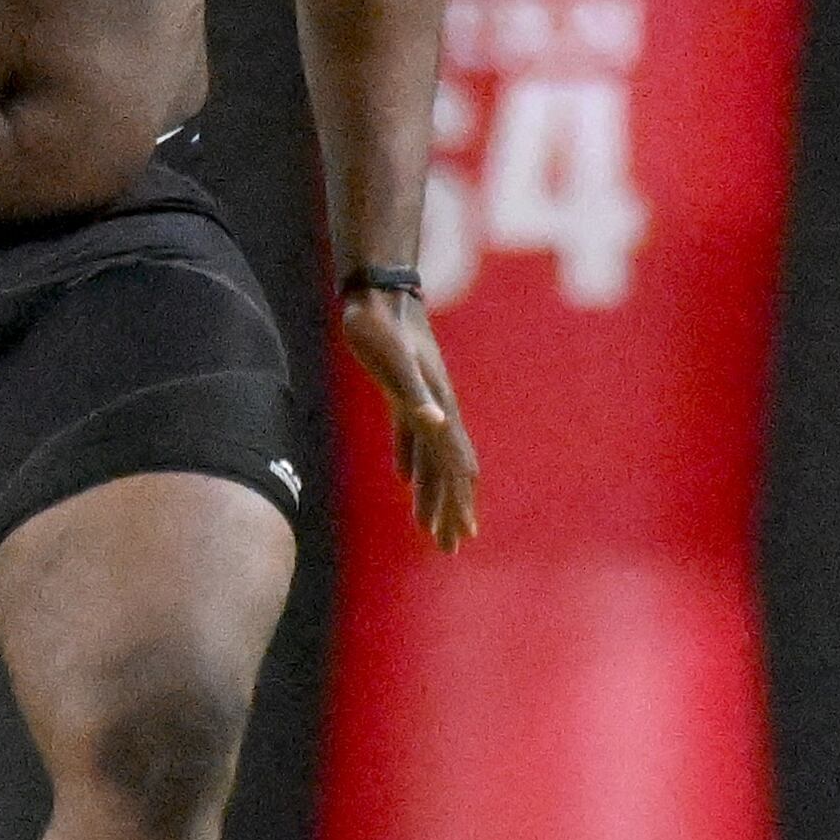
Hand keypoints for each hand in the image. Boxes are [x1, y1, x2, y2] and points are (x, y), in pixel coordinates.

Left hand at [338, 288, 477, 551]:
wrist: (378, 293)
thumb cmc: (381, 329)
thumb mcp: (395, 365)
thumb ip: (414, 396)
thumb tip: (435, 424)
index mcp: (439, 411)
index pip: (455, 467)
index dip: (459, 504)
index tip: (462, 537)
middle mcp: (437, 412)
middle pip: (450, 471)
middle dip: (452, 510)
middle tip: (451, 547)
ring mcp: (422, 403)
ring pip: (433, 460)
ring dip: (433, 494)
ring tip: (430, 527)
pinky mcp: (403, 394)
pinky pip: (412, 440)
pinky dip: (412, 464)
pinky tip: (406, 481)